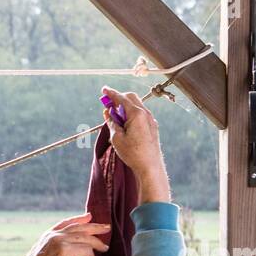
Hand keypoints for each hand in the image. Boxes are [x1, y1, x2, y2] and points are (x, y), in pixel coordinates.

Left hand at [0, 213, 109, 255]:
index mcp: (65, 250)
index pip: (87, 250)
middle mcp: (59, 239)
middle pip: (85, 236)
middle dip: (97, 240)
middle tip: (108, 241)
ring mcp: (53, 234)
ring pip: (77, 227)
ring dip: (92, 226)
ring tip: (104, 226)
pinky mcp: (48, 233)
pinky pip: (65, 223)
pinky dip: (76, 219)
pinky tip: (88, 216)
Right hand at [101, 87, 170, 203]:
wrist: (150, 166)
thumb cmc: (133, 153)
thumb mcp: (116, 138)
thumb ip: (111, 123)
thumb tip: (108, 113)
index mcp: (136, 114)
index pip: (121, 98)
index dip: (111, 93)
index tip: (103, 89)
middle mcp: (146, 113)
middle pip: (131, 98)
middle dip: (118, 98)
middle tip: (107, 104)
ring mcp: (150, 119)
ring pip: (136, 105)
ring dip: (124, 107)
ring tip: (115, 118)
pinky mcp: (152, 126)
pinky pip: (141, 114)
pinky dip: (131, 114)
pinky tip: (124, 124)